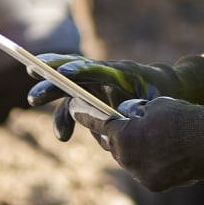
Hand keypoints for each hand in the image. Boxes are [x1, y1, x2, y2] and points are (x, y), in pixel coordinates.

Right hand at [27, 54, 203, 139]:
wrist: (169, 88)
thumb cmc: (164, 94)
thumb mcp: (158, 103)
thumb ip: (133, 116)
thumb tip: (110, 134)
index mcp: (122, 72)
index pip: (97, 69)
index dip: (80, 70)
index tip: (64, 73)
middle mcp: (104, 75)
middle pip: (71, 75)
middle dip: (51, 83)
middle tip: (34, 96)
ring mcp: (96, 85)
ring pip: (69, 92)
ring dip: (60, 111)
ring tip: (61, 134)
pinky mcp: (94, 98)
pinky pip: (75, 107)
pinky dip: (67, 120)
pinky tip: (65, 135)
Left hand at [74, 97, 203, 191]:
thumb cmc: (183, 116)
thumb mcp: (153, 106)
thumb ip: (134, 113)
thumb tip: (127, 117)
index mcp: (123, 136)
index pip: (99, 123)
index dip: (85, 114)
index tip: (75, 108)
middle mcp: (127, 159)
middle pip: (112, 145)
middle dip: (114, 135)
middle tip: (113, 125)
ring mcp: (141, 175)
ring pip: (128, 160)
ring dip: (132, 149)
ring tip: (141, 139)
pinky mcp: (155, 185)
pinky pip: (144, 171)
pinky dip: (148, 162)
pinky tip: (158, 153)